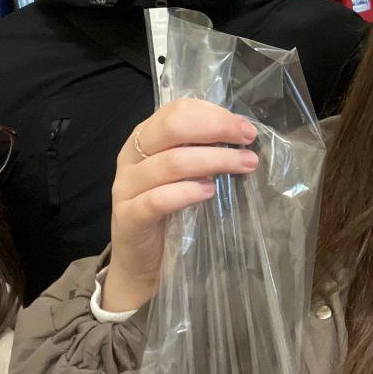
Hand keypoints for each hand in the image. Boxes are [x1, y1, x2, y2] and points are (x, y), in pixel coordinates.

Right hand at [101, 100, 258, 313]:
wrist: (141, 263)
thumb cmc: (170, 213)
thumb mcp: (184, 175)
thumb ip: (201, 151)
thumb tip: (240, 134)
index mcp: (144, 138)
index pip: (177, 110)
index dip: (214, 115)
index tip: (245, 128)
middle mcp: (130, 157)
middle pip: (171, 128)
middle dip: (216, 130)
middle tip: (248, 142)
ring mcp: (125, 187)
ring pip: (170, 163)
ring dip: (213, 161)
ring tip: (243, 166)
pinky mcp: (128, 217)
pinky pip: (157, 199)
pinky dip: (187, 192)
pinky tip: (210, 192)